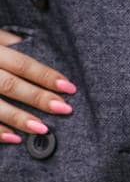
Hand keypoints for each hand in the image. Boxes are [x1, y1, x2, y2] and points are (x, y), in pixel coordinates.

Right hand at [0, 30, 75, 144]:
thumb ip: (8, 42)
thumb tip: (35, 48)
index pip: (22, 63)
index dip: (46, 76)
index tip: (69, 88)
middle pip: (10, 84)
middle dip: (38, 98)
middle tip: (64, 109)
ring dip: (19, 118)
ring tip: (43, 128)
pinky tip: (15, 139)